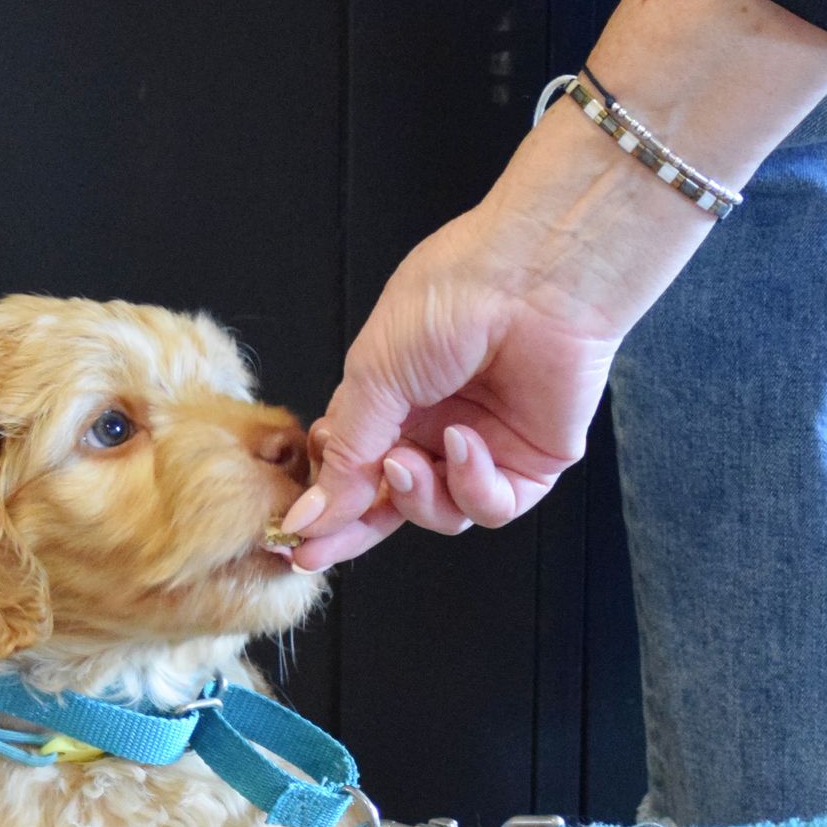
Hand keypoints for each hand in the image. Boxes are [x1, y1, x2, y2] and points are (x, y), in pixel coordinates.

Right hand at [284, 207, 622, 569]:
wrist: (534, 275)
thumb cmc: (452, 296)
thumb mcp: (374, 376)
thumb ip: (345, 455)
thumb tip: (308, 515)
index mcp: (393, 400)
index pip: (352, 471)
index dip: (325, 505)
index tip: (292, 530)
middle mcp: (436, 428)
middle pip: (391, 504)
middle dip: (352, 530)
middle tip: (314, 552)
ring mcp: (484, 447)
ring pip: (440, 514)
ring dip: (415, 497)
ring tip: (405, 461)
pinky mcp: (530, 462)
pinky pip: (491, 505)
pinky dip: (471, 485)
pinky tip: (465, 443)